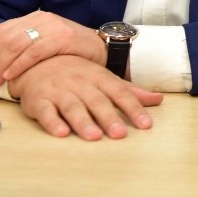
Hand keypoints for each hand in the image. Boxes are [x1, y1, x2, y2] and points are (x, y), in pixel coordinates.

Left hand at [0, 10, 106, 86]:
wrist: (103, 48)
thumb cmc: (72, 51)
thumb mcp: (46, 42)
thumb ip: (26, 45)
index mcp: (35, 18)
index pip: (1, 30)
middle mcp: (42, 18)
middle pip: (6, 38)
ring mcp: (53, 27)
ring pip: (16, 44)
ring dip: (1, 65)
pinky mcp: (64, 38)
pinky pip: (34, 52)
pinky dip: (19, 65)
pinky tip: (11, 76)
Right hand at [9, 55, 162, 139]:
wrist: (38, 60)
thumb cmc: (78, 74)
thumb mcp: (105, 78)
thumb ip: (130, 91)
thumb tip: (158, 99)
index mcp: (99, 77)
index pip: (120, 93)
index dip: (133, 108)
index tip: (146, 124)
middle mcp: (80, 83)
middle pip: (97, 101)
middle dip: (109, 118)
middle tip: (120, 134)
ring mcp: (59, 91)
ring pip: (72, 107)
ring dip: (83, 122)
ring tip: (94, 136)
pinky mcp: (38, 100)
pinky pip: (45, 111)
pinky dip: (52, 122)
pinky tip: (61, 133)